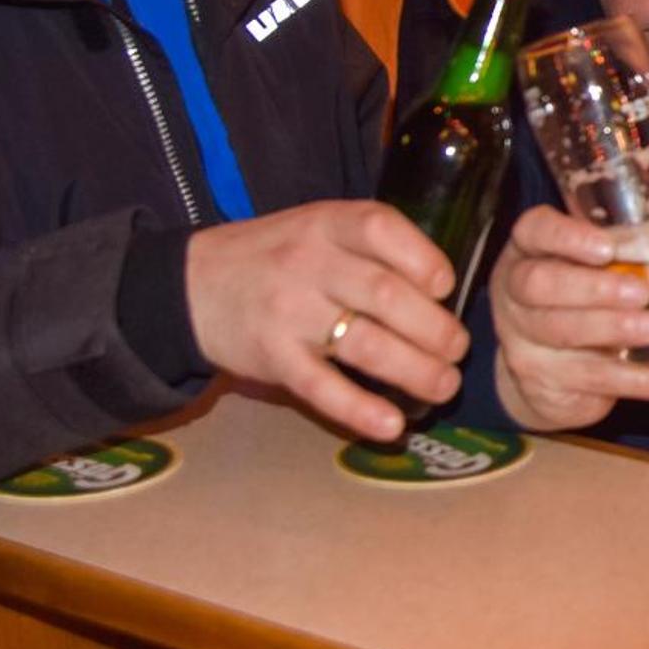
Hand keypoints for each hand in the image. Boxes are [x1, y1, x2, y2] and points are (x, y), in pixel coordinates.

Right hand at [186, 200, 468, 444]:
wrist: (189, 285)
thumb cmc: (277, 257)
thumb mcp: (320, 228)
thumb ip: (372, 248)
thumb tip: (443, 289)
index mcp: (328, 223)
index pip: (382, 229)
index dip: (424, 258)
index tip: (446, 288)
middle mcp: (308, 263)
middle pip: (384, 294)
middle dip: (433, 327)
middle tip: (459, 349)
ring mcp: (287, 312)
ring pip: (363, 344)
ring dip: (414, 370)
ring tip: (445, 386)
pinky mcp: (270, 358)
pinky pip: (321, 387)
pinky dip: (360, 409)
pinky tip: (393, 425)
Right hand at [490, 198, 648, 432]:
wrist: (550, 370)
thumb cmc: (586, 294)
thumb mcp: (614, 262)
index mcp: (532, 248)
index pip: (534, 230)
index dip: (566, 236)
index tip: (606, 248)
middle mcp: (516, 291)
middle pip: (540, 284)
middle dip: (593, 288)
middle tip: (642, 292)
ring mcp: (523, 339)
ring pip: (562, 333)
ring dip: (616, 330)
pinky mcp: (543, 381)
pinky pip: (590, 379)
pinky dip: (637, 381)